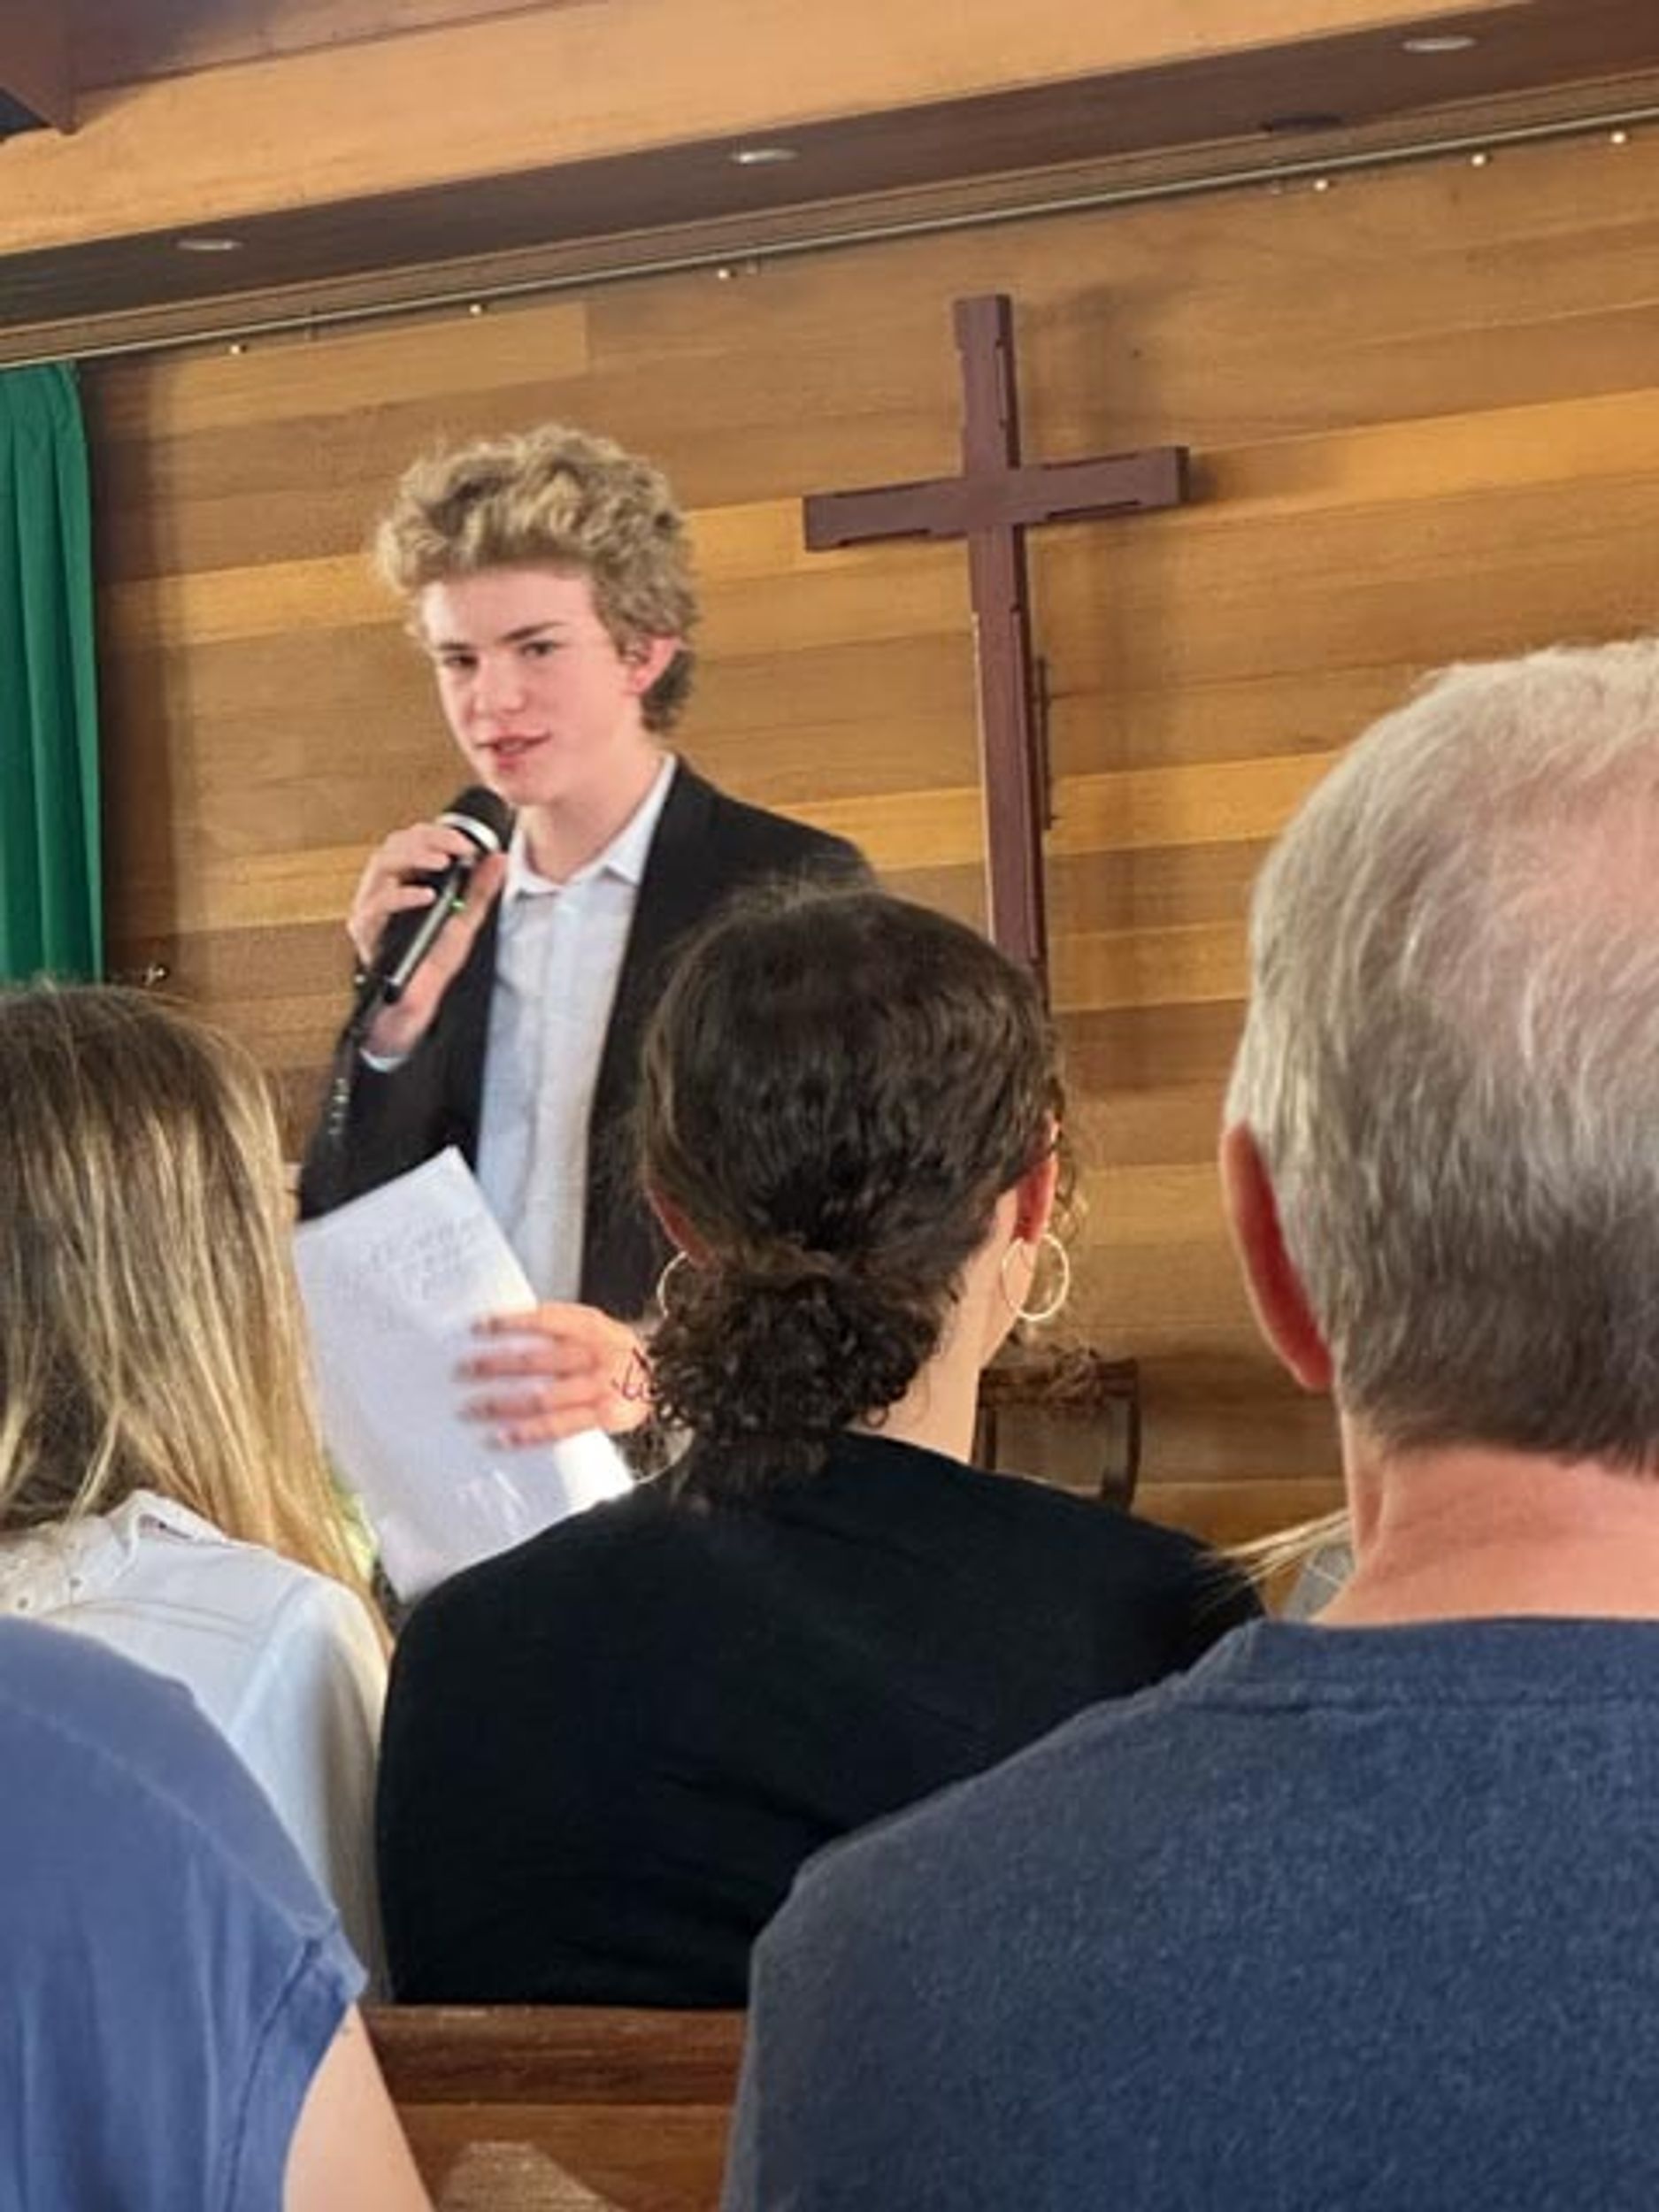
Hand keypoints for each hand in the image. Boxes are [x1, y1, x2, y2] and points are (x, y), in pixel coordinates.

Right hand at [347, 820, 507, 1059]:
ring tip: (442, 862)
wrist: (418, 998)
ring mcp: (371, 907)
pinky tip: (425, 896)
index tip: (465, 842)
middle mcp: (382, 888)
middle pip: (394, 846)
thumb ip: (480, 889)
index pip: (412, 840)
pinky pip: (377, 905)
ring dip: (412, 857)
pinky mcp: (366, 929)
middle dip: (426, 840)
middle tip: (456, 847)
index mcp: (402, 880)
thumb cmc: (432, 959)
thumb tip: (498, 859)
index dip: (437, 833)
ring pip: (381, 865)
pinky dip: (401, 897)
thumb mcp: (464, 919)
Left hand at [457, 1302, 652, 1446]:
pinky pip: (561, 1427)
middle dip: (497, 1365)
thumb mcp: (594, 1329)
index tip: (478, 1327)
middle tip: (463, 1370)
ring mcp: (601, 1387)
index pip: (546, 1319)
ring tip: (472, 1407)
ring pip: (545, 1396)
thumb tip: (499, 1335)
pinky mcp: (604, 1416)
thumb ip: (555, 1331)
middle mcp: (597, 1354)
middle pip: (540, 1359)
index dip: (510, 1322)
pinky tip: (503, 1436)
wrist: (665, 1378)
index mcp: (592, 1325)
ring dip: (504, 1403)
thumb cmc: (615, 1354)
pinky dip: (529, 1432)